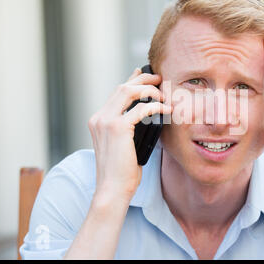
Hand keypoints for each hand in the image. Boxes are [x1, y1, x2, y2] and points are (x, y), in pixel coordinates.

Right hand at [88, 68, 171, 202]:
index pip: (116, 93)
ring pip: (128, 91)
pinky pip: (140, 109)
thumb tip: (147, 114)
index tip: (144, 74)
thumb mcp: (124, 144)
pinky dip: (155, 106)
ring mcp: (106, 121)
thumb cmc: (121, 171)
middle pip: (122, 87)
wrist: (112, 189)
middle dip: (143, 80)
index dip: (131, 80)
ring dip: (149, 90)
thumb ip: (129, 128)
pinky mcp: (118, 128)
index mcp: (98, 120)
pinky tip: (165, 109)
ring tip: (163, 94)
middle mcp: (99, 117)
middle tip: (160, 79)